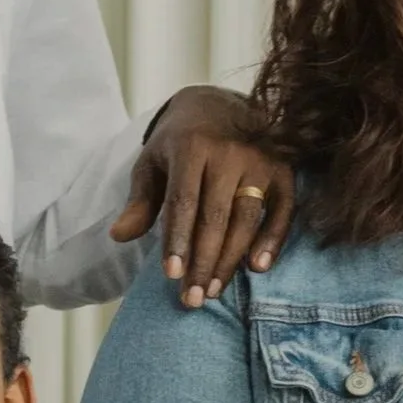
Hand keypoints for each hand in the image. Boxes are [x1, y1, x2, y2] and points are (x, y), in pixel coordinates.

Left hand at [111, 84, 296, 305]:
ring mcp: (261, 162)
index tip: (171, 275)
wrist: (220, 104)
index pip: (184, 202)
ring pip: (246, 220)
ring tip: (214, 291)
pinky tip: (257, 268)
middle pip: (216, 218)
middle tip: (193, 298)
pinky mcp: (284, 171)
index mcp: (192, 147)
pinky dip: (272, 241)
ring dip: (231, 260)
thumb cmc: (181, 141)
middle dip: (203, 262)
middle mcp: (230, 153)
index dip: (177, 240)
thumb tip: (119, 236)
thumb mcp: (153, 162)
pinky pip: (282, 211)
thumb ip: (140, 200)